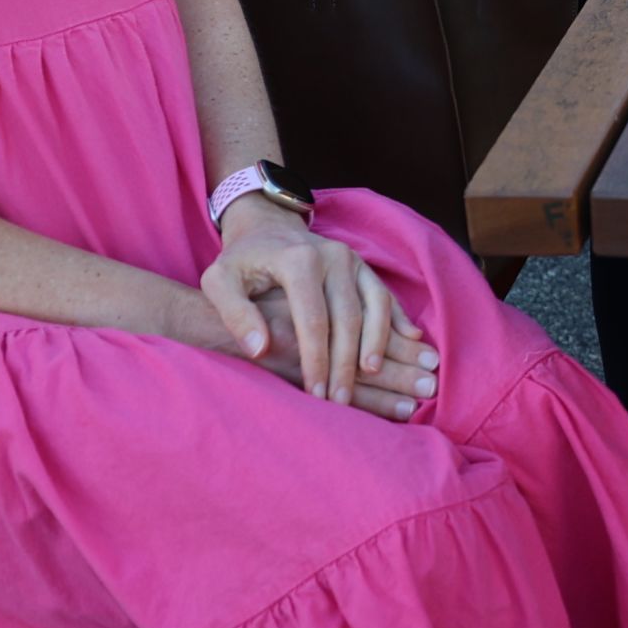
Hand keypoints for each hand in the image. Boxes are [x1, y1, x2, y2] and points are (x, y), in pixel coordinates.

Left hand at [198, 209, 436, 407]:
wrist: (267, 227)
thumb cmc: (241, 261)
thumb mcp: (220, 282)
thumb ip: (235, 314)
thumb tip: (260, 349)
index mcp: (298, 260)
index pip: (313, 319)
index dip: (316, 360)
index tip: (314, 393)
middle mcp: (332, 257)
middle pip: (348, 318)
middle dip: (346, 363)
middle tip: (339, 400)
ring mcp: (353, 260)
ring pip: (376, 306)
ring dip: (377, 344)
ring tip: (372, 376)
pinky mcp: (364, 267)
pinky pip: (386, 296)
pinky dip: (398, 321)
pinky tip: (407, 343)